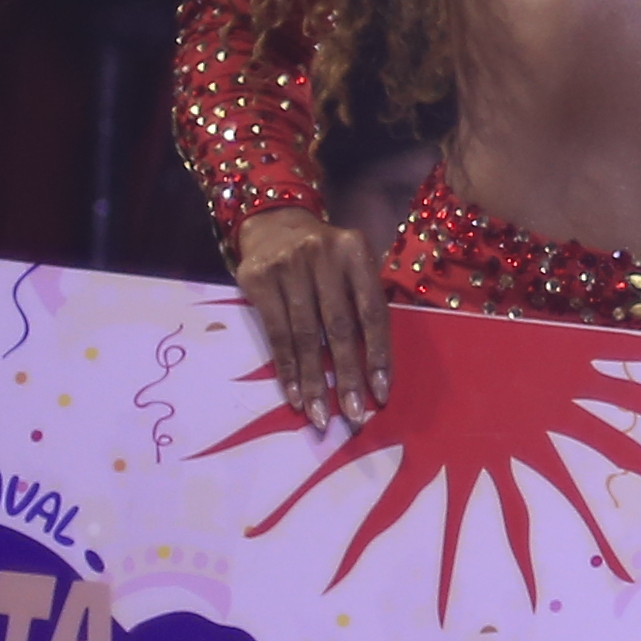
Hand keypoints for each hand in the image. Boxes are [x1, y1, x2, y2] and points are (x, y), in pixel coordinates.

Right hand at [232, 206, 391, 428]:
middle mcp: (323, 255)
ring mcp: (288, 265)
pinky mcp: (258, 278)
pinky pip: (276, 334)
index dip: (378, 355)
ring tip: (320, 417)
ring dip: (314, 382)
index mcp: (356, 252)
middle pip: (339, 327)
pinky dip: (287, 369)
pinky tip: (294, 396)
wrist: (273, 223)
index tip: (381, 394)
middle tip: (353, 416)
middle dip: (347, 376)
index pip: (372, 312)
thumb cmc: (325, 259)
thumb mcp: (351, 266)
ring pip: (305, 335)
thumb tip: (374, 371)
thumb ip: (363, 304)